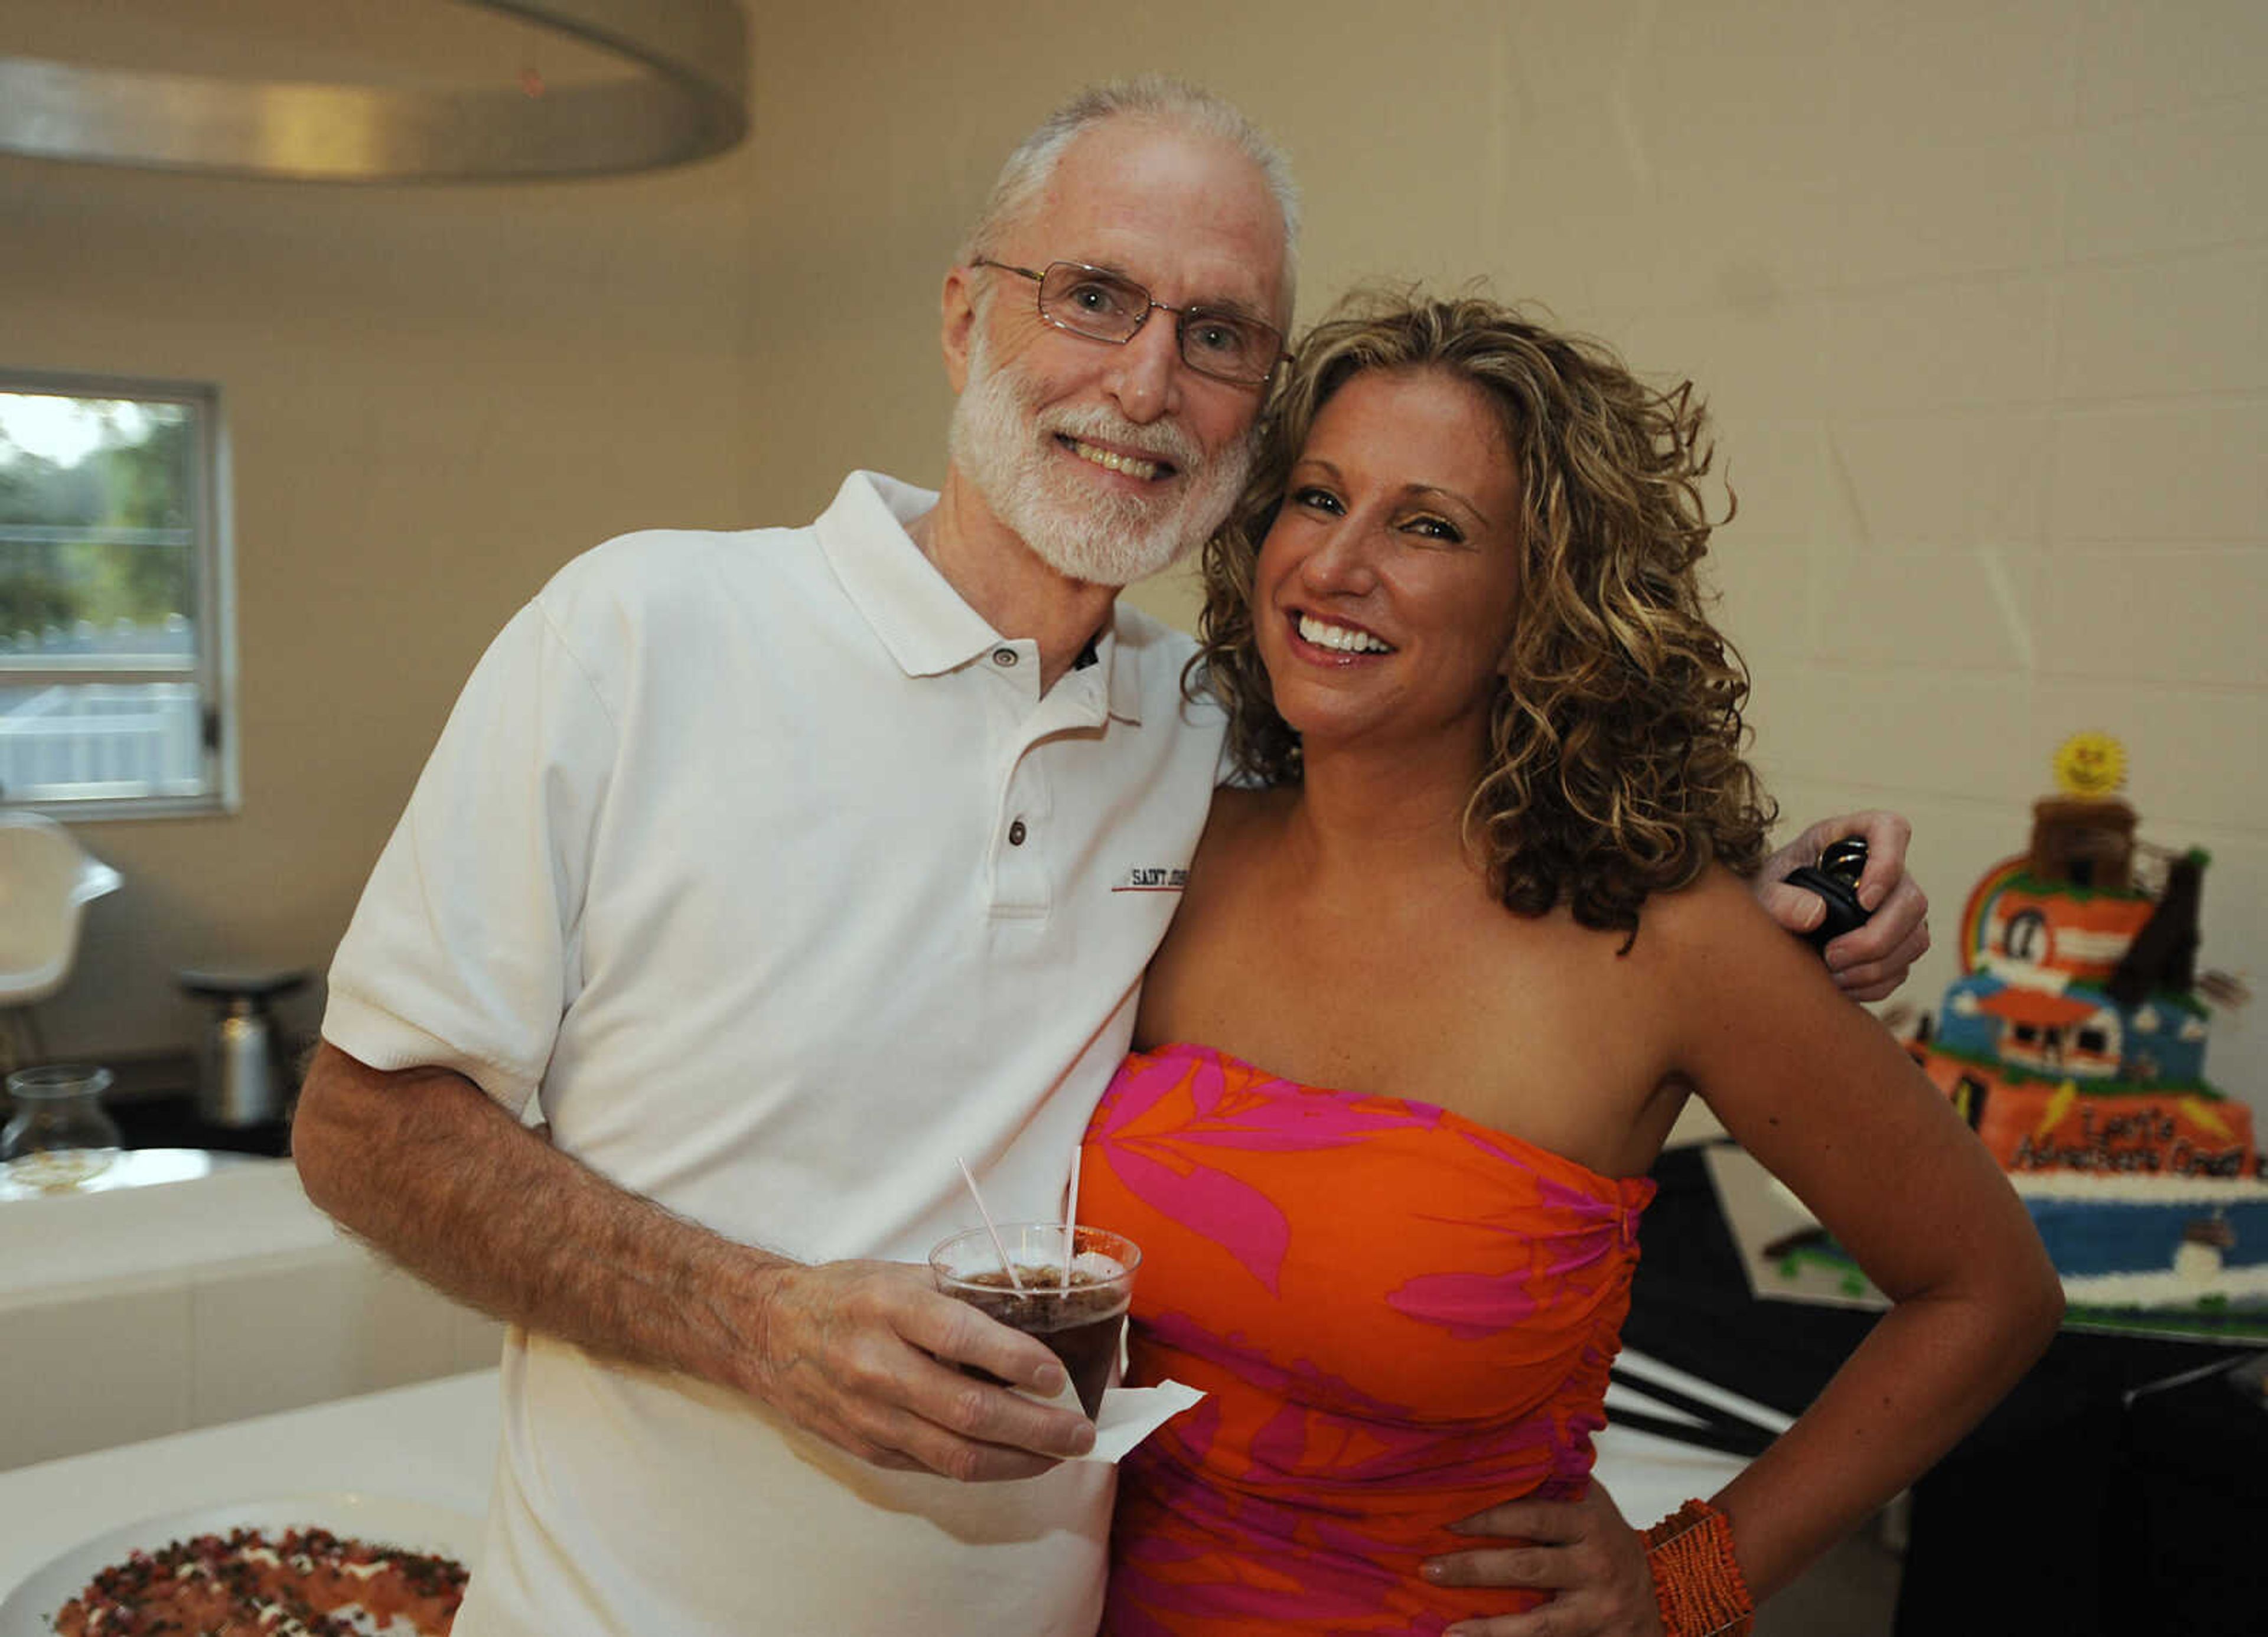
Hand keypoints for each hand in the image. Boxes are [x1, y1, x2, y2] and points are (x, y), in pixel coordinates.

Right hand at [738, 1257, 1095, 1481]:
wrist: (766, 1331)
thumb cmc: (845, 1295)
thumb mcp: (900, 1274)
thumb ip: (962, 1293)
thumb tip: (1037, 1309)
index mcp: (890, 1308)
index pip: (962, 1336)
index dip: (1017, 1360)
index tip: (1059, 1375)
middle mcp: (877, 1365)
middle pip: (968, 1410)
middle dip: (1037, 1428)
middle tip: (1081, 1433)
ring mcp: (869, 1415)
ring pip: (956, 1454)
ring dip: (1019, 1461)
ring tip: (1060, 1455)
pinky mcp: (865, 1447)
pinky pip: (934, 1466)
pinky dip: (982, 1466)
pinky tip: (1014, 1459)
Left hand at [1423, 1481, 1662, 1636]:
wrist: (1658, 1592)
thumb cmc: (1603, 1537)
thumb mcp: (1585, 1501)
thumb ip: (1548, 1481)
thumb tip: (1484, 1455)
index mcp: (1588, 1515)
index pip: (1533, 1512)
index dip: (1488, 1513)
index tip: (1445, 1513)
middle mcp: (1596, 1559)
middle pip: (1528, 1565)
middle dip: (1474, 1566)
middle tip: (1429, 1565)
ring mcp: (1596, 1602)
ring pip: (1536, 1616)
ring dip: (1486, 1622)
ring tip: (1447, 1623)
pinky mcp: (1591, 1632)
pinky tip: (1463, 1636)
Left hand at [1753, 810, 1929, 1001]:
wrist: (1769, 918)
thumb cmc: (1770, 890)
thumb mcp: (1763, 889)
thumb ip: (1780, 898)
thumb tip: (1814, 915)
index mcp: (1850, 837)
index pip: (1890, 829)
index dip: (1889, 863)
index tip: (1864, 901)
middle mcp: (1885, 870)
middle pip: (1911, 899)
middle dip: (1877, 937)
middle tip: (1832, 956)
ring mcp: (1897, 907)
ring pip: (1915, 937)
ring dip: (1876, 965)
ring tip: (1832, 973)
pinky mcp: (1897, 942)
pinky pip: (1904, 967)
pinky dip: (1875, 983)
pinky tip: (1842, 984)